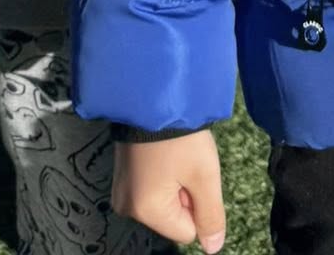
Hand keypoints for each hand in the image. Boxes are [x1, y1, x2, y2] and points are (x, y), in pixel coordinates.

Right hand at [114, 131, 225, 252]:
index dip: (197, 204)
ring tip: (172, 154)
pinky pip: (150, 186)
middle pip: (172, 216)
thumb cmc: (181, 137)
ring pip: (162, 200)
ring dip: (173, 182)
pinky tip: (161, 151)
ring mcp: (120, 189)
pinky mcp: (121, 173)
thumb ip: (210, 216)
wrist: (151, 94)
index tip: (192, 174)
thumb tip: (213, 247)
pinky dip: (161, 173)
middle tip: (183, 161)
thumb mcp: (204, 176)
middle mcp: (126, 206)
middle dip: (184, 193)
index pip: (186, 231)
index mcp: (145, 211)